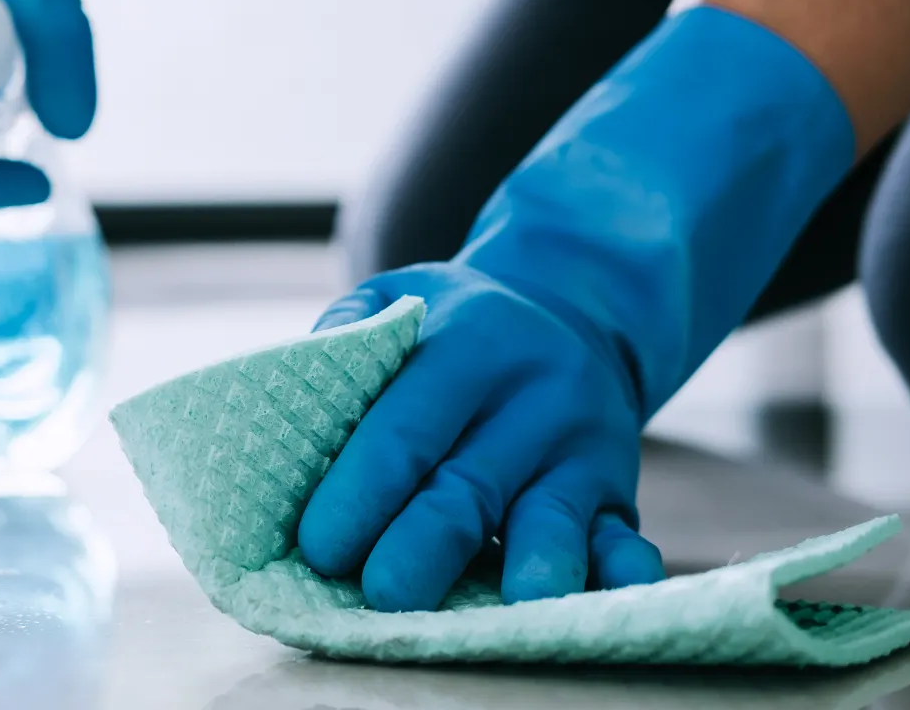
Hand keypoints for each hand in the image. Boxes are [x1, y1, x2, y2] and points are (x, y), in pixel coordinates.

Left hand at [297, 263, 666, 611]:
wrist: (571, 312)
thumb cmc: (452, 324)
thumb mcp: (400, 298)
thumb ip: (346, 334)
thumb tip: (285, 406)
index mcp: (467, 343)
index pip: (407, 427)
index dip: (363, 488)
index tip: (320, 546)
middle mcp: (532, 395)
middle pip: (470, 485)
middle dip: (426, 545)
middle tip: (383, 595)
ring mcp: (582, 447)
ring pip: (551, 517)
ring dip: (533, 566)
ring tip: (510, 610)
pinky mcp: (616, 493)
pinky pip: (624, 538)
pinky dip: (621, 576)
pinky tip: (614, 600)